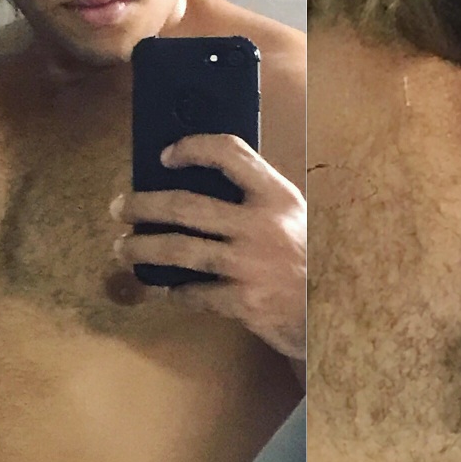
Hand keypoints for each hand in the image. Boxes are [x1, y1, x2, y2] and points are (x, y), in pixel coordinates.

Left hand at [110, 134, 305, 359]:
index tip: (166, 155)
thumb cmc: (314, 261)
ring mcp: (249, 264)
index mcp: (278, 196)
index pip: (230, 154)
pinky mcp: (243, 302)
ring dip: (142, 249)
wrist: (339, 314)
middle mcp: (261, 225)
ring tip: (123, 249)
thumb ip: (258, 201)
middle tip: (121, 207)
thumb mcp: (296, 218)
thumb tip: (200, 184)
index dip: (192, 148)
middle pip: (185, 205)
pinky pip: (194, 293)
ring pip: (178, 250)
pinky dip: (172, 291)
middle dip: (143, 205)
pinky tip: (162, 288)